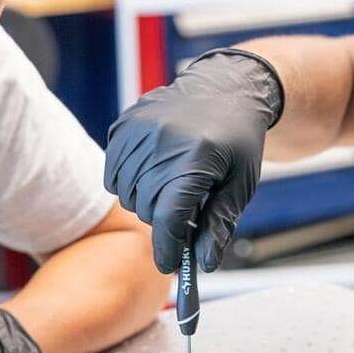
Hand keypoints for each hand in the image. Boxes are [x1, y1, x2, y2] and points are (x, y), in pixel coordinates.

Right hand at [104, 48, 283, 272]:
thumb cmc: (237, 140)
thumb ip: (220, 223)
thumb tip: (205, 263)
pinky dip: (129, 181)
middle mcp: (162, 141)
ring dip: (145, 200)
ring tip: (170, 186)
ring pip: (126, 193)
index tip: (169, 265)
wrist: (226, 87)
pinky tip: (152, 170)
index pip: (169, 216)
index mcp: (196, 157)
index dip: (167, 247)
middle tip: (183, 211)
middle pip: (147, 208)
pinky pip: (113, 172)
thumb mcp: (240, 184)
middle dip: (164, 220)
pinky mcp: (124, 123)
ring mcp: (139, 129)